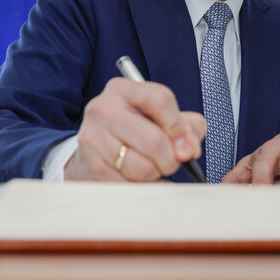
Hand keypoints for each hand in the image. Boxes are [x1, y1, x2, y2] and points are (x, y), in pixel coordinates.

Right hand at [65, 77, 206, 181]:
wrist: (96, 150)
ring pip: (142, 168)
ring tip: (150, 168)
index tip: (186, 145)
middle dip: (170, 159)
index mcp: (124, 90)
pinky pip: (130, 187)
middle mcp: (104, 109)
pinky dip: (142, 189)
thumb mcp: (161, 118)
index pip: (160, 99)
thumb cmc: (135, 131)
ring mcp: (93, 138)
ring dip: (155, 175)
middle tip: (169, 162)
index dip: (179, 126)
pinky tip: (138, 180)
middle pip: (154, 141)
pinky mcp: (90, 167)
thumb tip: (189, 150)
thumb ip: (187, 127)